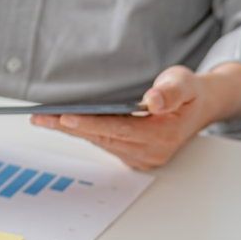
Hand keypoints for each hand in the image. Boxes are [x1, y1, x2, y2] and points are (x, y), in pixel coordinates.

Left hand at [30, 63, 240, 169]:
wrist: (200, 107)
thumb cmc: (189, 92)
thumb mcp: (185, 82)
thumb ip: (171, 91)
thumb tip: (154, 100)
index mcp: (165, 135)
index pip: (120, 129)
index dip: (91, 124)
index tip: (66, 118)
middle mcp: (152, 151)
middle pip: (104, 138)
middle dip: (70, 128)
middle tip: (40, 118)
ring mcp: (143, 157)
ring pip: (102, 143)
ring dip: (74, 131)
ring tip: (44, 119)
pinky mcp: (135, 157)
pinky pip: (106, 144)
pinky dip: (86, 133)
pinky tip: (65, 123)